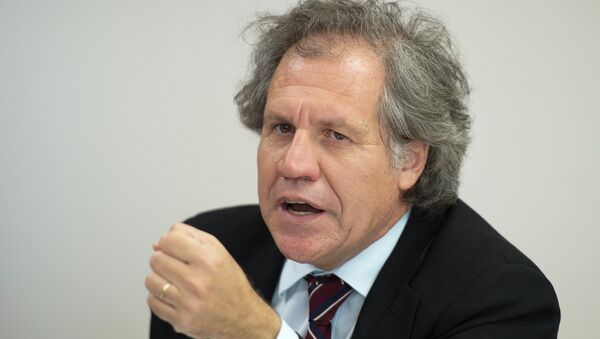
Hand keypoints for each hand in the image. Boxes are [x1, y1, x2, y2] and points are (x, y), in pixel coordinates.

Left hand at [145, 223, 280, 338]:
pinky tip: (173, 296)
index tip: (173, 248)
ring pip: (150, 280)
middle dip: (162, 259)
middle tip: (174, 266)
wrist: (241, 317)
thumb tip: (157, 243)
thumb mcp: (218, 252)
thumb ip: (189, 237)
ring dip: (158, 279)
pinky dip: (159, 298)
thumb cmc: (228, 282)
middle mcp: (199, 281)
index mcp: (209, 260)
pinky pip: (152, 301)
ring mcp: (189, 303)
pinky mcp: (181, 320)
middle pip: (157, 259)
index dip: (167, 241)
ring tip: (173, 281)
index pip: (170, 240)